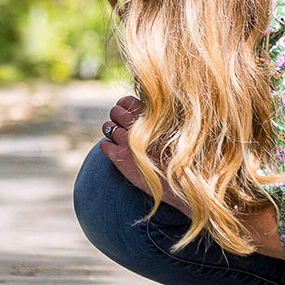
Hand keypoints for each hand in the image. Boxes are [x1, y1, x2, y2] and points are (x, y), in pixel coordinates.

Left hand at [100, 96, 190, 216]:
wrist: (179, 183)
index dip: (123, 105)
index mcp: (151, 116)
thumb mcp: (174, 130)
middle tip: (121, 126)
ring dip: (110, 131)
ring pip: (107, 127)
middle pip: (115, 112)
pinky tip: (118, 152)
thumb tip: (143, 110)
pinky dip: (108, 148)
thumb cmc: (178, 156)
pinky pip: (104, 145)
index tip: (125, 111)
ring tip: (120, 139)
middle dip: (115, 117)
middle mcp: (137, 126)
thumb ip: (158, 119)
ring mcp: (127, 141)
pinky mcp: (119, 157)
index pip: (127, 101)